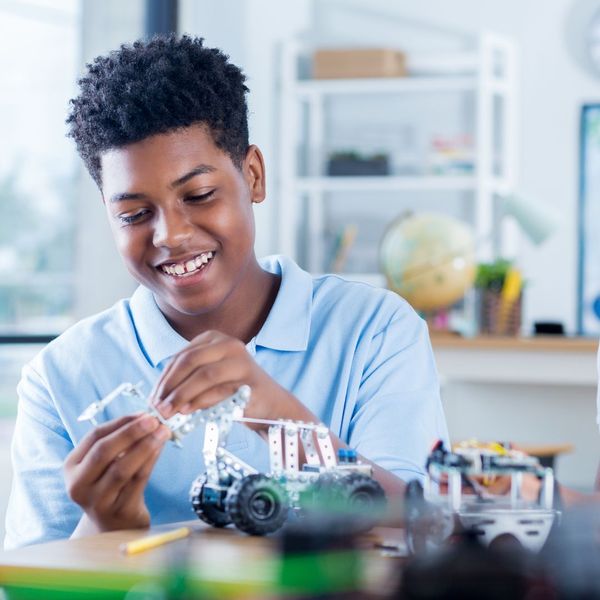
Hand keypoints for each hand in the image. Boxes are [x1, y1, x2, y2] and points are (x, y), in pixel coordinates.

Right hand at [65, 413, 170, 531]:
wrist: (114, 526)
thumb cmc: (111, 485)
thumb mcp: (105, 464)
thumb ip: (119, 441)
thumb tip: (145, 416)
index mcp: (72, 467)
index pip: (95, 437)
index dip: (120, 422)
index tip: (142, 413)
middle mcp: (79, 486)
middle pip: (104, 451)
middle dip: (131, 432)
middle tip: (153, 419)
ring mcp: (97, 501)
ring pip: (122, 468)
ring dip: (145, 445)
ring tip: (163, 431)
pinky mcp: (119, 511)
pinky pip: (137, 481)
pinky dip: (151, 461)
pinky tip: (160, 448)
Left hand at [150, 330, 304, 429]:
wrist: (270, 404)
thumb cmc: (234, 391)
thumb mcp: (209, 377)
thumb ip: (187, 379)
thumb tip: (157, 397)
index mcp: (215, 338)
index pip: (181, 356)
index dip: (164, 378)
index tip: (152, 398)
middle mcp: (229, 344)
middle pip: (190, 362)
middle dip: (170, 386)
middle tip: (158, 407)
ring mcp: (242, 361)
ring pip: (204, 375)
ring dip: (183, 395)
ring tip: (170, 412)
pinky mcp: (250, 381)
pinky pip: (220, 391)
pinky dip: (201, 402)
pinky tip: (188, 412)